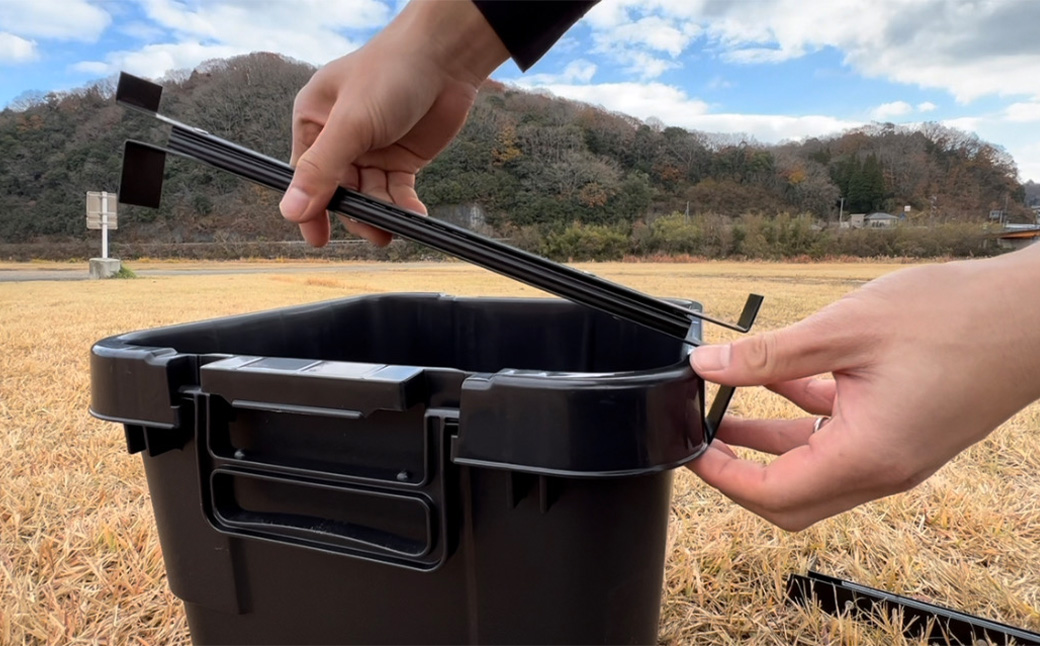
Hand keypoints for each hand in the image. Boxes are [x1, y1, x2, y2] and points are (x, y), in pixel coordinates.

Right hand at [280, 0, 508, 246]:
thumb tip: (290, 211)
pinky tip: (416, 216)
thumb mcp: (351, 123)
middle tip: (373, 232)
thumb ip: (322, 170)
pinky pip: (397, 192)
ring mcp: (372, 150)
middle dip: (355, 214)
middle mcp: (340, 138)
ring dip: (381, 215)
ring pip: (370, 196)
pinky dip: (405, 207)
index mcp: (314, 121)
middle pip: (340, 191)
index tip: (318, 239)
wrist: (445, 58)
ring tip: (393, 229)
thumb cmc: (391, 73)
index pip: (306, 175)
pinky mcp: (402, 159)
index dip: (311, 208)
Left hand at [688, 246, 1039, 530]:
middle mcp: (883, 469)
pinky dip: (807, 420)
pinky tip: (781, 383)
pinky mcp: (906, 434)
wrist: (1034, 314)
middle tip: (704, 439)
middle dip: (741, 473)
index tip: (691, 449)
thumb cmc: (955, 317)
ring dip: (769, 443)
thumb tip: (708, 365)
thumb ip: (769, 355)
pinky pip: (843, 441)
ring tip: (724, 409)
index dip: (723, 477)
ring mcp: (898, 455)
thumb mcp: (844, 329)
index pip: (774, 494)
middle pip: (793, 498)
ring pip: (816, 468)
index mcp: (867, 455)